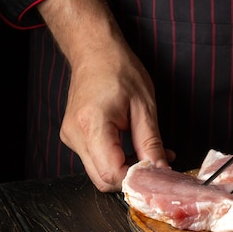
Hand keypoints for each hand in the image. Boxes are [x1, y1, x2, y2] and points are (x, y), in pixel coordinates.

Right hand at [38, 0, 172, 191]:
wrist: (95, 51)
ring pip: (99, 172)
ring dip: (126, 170)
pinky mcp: (74, 137)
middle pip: (102, 179)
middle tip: (158, 166)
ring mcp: (71, 138)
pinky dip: (116, 161)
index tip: (158, 175)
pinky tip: (134, 149)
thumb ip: (151, 143)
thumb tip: (161, 171)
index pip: (112, 173)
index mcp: (92, 125)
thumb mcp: (145, 107)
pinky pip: (95, 160)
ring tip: (150, 154)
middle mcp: (75, 135)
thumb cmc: (120, 70)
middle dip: (132, 179)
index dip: (136, 180)